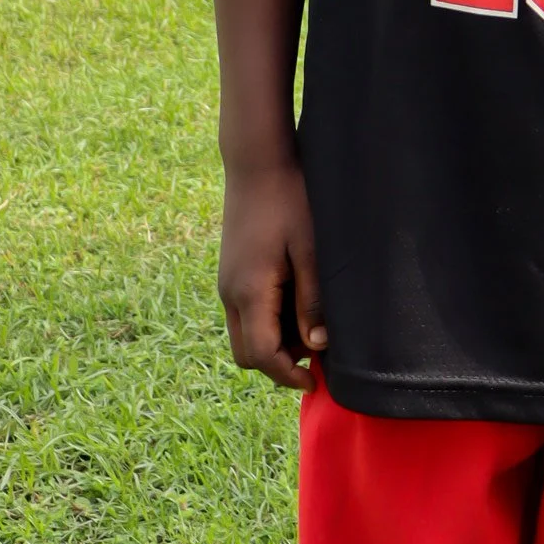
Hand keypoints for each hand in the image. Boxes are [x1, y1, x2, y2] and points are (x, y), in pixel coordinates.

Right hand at [217, 157, 323, 390]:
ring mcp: (226, 283)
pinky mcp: (231, 273)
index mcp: (248, 292)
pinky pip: (243, 315)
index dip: (289, 375)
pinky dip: (266, 325)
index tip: (317, 381)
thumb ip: (312, 300)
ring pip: (243, 336)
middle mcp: (229, 293)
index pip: (262, 356)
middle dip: (279, 365)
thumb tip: (317, 346)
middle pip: (247, 354)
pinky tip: (296, 307)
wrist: (257, 162)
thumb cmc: (290, 200)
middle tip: (317, 359)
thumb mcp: (310, 251)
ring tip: (311, 330)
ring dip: (273, 345)